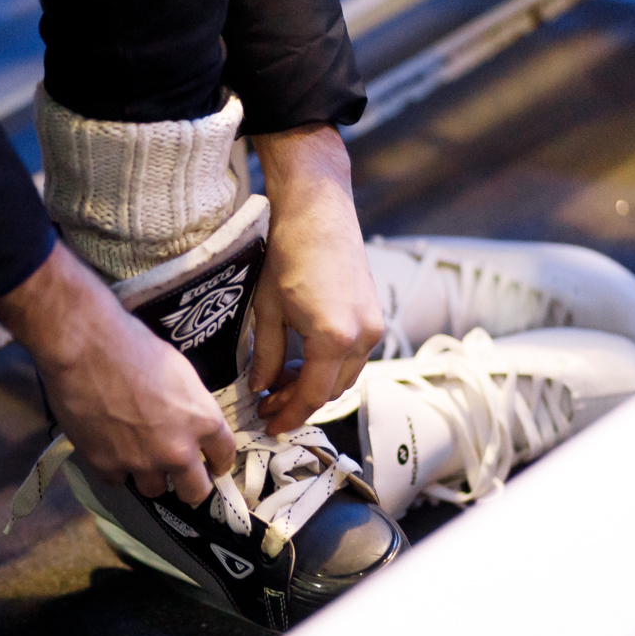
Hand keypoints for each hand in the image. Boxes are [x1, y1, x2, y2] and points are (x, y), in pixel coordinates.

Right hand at [0, 242, 235, 505]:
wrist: (84, 346)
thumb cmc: (134, 345)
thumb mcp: (179, 371)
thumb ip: (190, 406)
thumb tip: (188, 421)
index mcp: (203, 421)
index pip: (224, 456)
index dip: (218, 462)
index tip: (212, 464)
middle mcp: (177, 450)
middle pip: (195, 492)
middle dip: (190, 485)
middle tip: (179, 475)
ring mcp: (141, 462)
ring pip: (154, 490)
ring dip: (149, 475)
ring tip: (137, 455)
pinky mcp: (106, 465)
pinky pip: (117, 479)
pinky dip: (115, 467)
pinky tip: (108, 447)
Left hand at [249, 123, 383, 434]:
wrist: (318, 211)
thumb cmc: (290, 252)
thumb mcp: (267, 311)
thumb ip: (264, 356)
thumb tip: (260, 386)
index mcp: (334, 339)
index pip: (311, 395)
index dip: (289, 415)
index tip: (270, 425)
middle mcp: (362, 337)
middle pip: (331, 392)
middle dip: (299, 402)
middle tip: (267, 403)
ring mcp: (374, 327)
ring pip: (345, 377)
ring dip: (315, 386)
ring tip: (280, 381)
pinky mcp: (375, 316)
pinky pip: (354, 358)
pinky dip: (329, 367)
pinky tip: (302, 360)